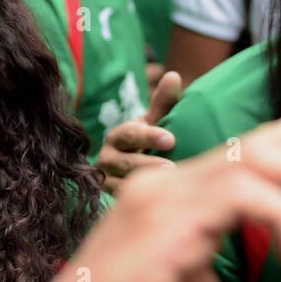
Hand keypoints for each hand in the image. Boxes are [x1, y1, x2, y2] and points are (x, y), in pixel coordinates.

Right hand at [96, 70, 181, 194]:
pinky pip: (122, 202)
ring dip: (144, 187)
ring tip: (168, 188)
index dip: (150, 136)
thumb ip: (162, 103)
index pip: (132, 134)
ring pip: (123, 185)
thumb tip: (173, 75)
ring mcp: (107, 181)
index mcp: (119, 136)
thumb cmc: (145, 143)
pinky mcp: (110, 200)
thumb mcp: (152, 123)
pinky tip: (158, 206)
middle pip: (126, 162)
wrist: (125, 172)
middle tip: (172, 168)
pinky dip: (138, 202)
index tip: (170, 139)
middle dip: (148, 165)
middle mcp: (108, 158)